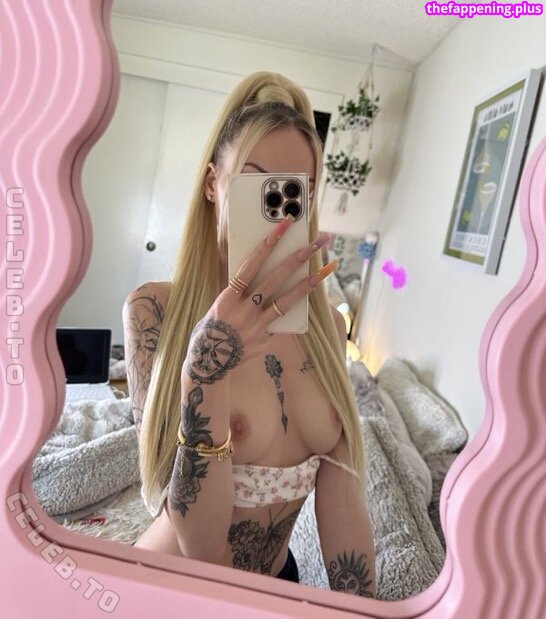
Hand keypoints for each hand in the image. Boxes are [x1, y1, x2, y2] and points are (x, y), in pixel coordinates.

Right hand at [183, 216, 337, 384]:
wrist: (208, 361)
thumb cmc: (213, 327)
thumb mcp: (221, 304)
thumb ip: (241, 291)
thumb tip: (262, 275)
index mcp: (229, 295)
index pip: (252, 264)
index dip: (268, 244)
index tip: (284, 226)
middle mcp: (244, 308)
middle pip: (275, 278)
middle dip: (297, 257)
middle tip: (317, 241)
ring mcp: (257, 324)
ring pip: (286, 300)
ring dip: (307, 283)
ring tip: (326, 269)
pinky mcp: (266, 338)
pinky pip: (282, 321)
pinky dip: (293, 310)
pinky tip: (307, 296)